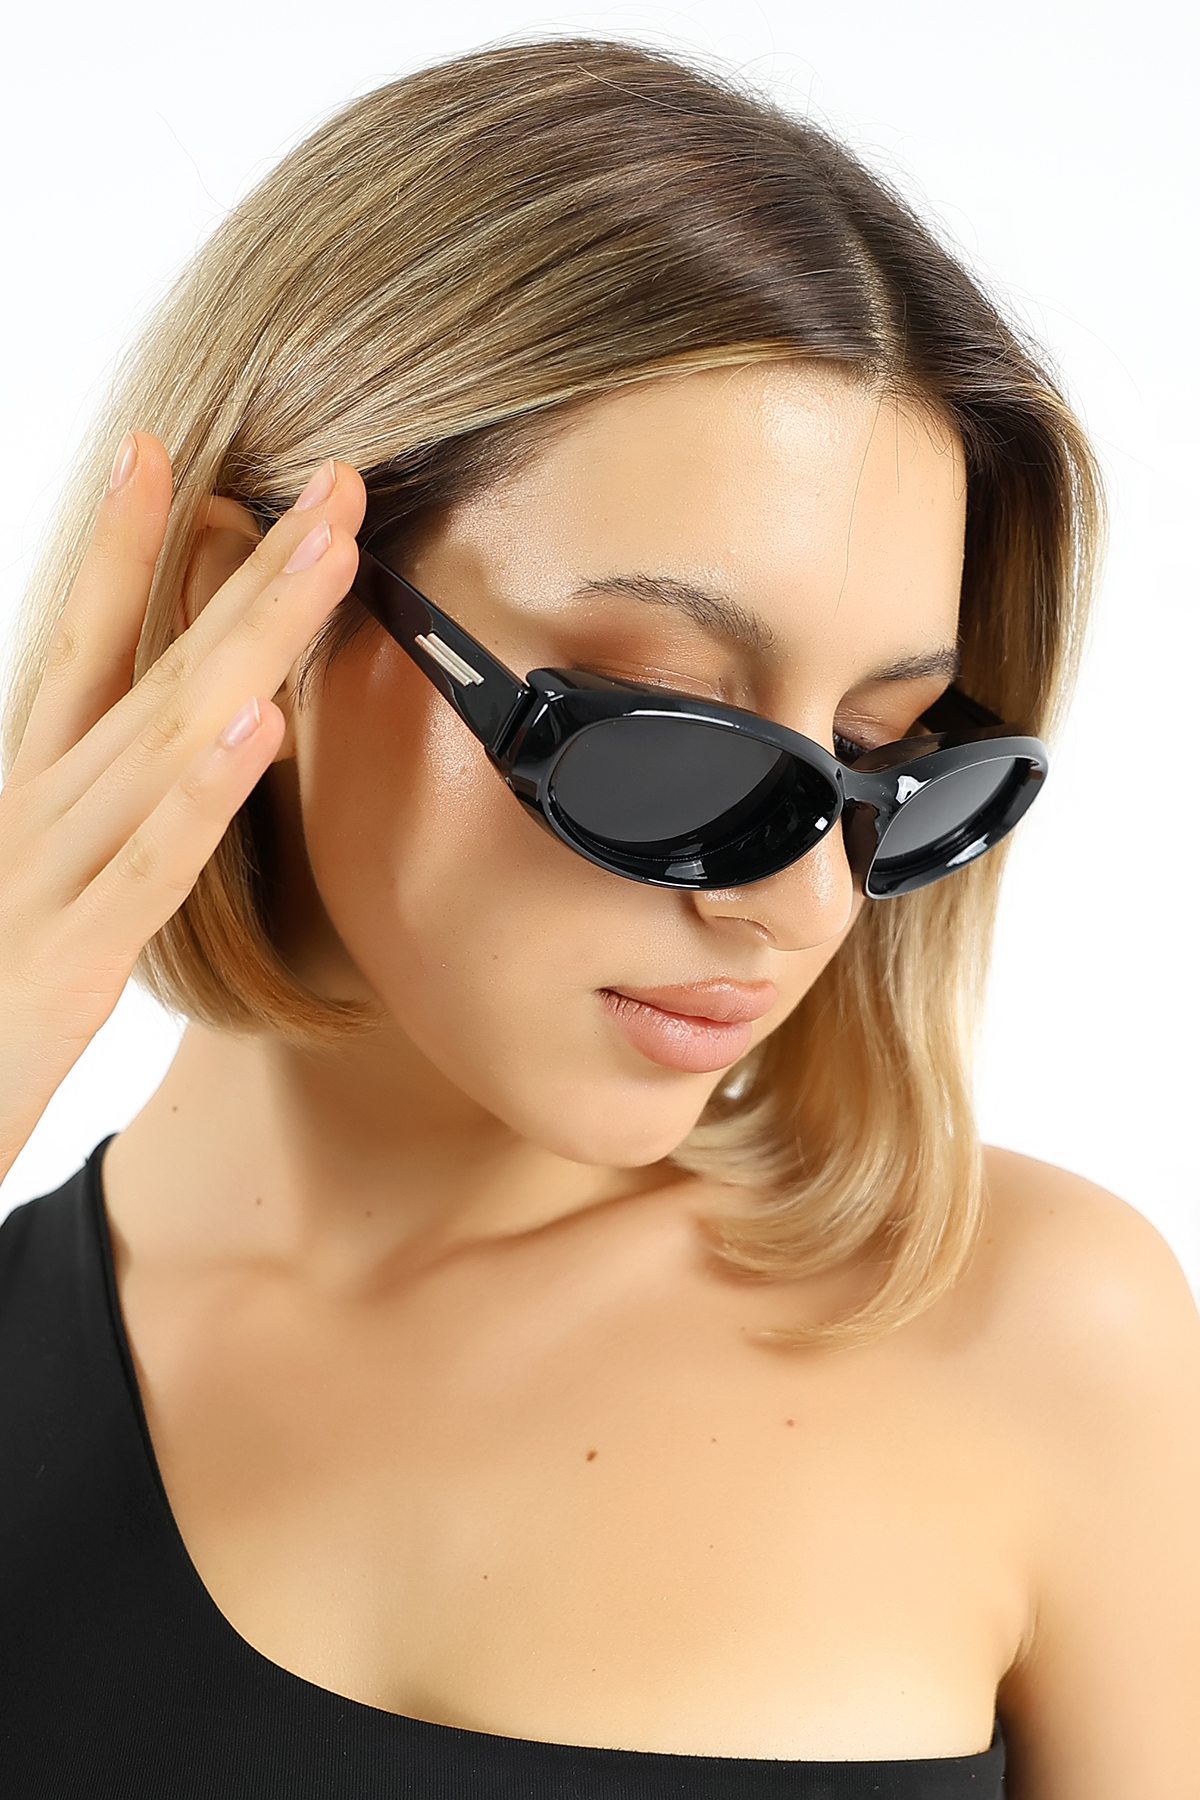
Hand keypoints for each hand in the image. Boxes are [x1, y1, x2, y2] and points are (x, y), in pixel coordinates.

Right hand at [0, 433, 365, 1181]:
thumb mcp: (40, 891)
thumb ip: (107, 816)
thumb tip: (215, 734)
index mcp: (32, 793)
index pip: (81, 647)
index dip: (123, 548)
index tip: (161, 448)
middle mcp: (38, 813)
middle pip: (154, 667)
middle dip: (248, 570)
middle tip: (333, 484)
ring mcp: (48, 879)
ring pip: (162, 739)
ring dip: (249, 642)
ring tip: (321, 561)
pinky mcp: (68, 962)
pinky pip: (146, 870)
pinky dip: (200, 795)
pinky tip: (257, 728)